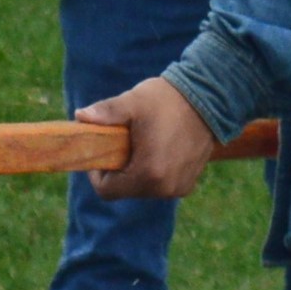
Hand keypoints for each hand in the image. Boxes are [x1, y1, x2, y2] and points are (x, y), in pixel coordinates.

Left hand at [81, 74, 218, 201]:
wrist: (210, 99)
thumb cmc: (167, 100)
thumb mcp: (132, 103)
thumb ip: (105, 112)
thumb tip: (80, 116)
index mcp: (148, 174)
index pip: (107, 191)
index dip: (98, 173)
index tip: (104, 151)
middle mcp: (165, 188)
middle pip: (124, 190)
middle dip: (118, 170)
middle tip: (124, 143)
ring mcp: (179, 188)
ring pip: (141, 188)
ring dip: (136, 171)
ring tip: (144, 143)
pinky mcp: (188, 184)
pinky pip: (159, 185)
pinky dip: (153, 172)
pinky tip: (159, 148)